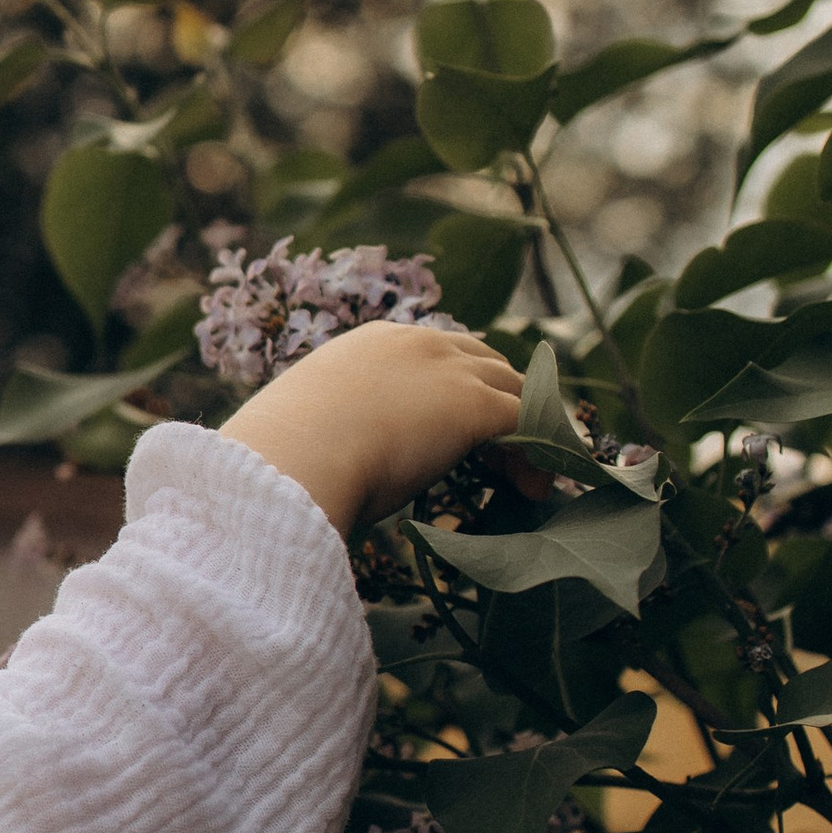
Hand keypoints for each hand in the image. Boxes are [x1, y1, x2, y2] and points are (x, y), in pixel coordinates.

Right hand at [220, 319, 522, 537]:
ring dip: (526, 431)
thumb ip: (342, 425)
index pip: (438, 354)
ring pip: (516, 391)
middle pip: (486, 363)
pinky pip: (532, 422)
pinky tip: (533, 490)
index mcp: (376, 342)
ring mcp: (452, 371)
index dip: (456, 390)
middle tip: (497, 455)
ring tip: (522, 477)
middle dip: (499, 404)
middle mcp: (420, 343)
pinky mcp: (476, 406)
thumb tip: (339, 453)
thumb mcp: (317, 424)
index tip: (456, 432)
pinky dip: (540, 455)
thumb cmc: (290, 456)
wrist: (294, 460)